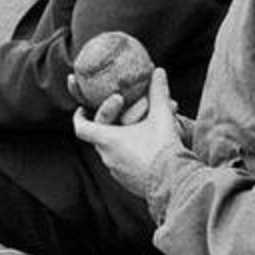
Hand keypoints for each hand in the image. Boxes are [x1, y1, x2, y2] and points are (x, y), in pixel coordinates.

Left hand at [72, 67, 181, 195]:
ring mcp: (116, 172)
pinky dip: (128, 155)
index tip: (82, 109)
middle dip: (108, 124)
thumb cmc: (163, 149)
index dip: (79, 117)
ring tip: (137, 130)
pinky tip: (146, 150)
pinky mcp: (127, 183)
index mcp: (108, 139)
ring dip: (120, 140)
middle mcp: (107, 157)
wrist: (175, 183)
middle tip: (118, 116)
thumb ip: (158, 92)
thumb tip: (158, 71)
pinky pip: (122, 165)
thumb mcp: (161, 117)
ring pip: (112, 152)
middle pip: (98, 137)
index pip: (81, 128)